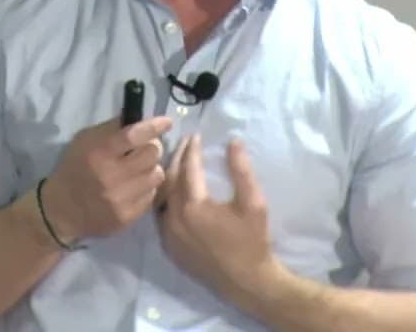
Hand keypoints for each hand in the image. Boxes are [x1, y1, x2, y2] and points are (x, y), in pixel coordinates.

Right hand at [40, 115, 172, 243]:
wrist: (62, 210)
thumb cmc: (74, 168)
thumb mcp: (84, 140)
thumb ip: (111, 129)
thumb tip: (138, 117)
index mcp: (99, 153)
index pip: (134, 136)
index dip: (154, 127)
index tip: (166, 122)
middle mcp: (111, 176)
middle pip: (153, 154)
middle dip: (151, 148)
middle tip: (143, 150)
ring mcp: (121, 199)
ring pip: (157, 175)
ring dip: (150, 169)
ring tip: (138, 170)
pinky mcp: (127, 217)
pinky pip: (152, 195)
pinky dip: (146, 188)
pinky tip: (133, 187)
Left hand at [157, 135, 279, 299]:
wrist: (246, 282)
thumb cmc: (253, 241)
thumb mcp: (254, 203)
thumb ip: (241, 171)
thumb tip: (233, 142)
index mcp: (194, 206)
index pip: (188, 168)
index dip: (191, 149)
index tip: (195, 135)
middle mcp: (174, 218)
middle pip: (170, 179)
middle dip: (177, 158)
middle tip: (184, 144)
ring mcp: (168, 234)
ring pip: (162, 197)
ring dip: (168, 178)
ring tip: (177, 163)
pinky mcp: (169, 246)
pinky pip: (161, 216)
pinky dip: (166, 199)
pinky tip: (173, 191)